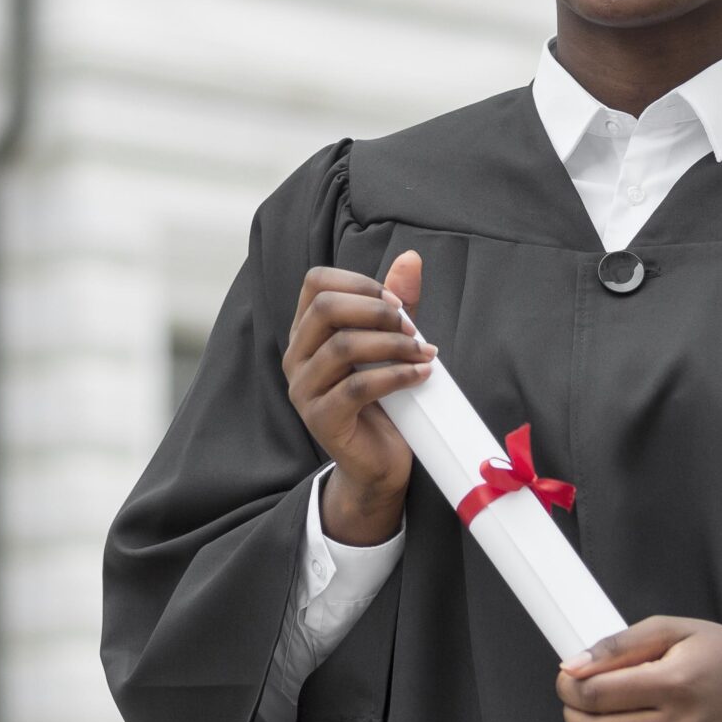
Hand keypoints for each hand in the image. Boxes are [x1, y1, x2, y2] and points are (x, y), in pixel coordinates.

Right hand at [282, 251, 429, 545]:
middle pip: (326, 309)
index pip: (316, 283)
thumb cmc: (384, 399)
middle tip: (412, 328)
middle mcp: (296, 357)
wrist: (378, 463)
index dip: (359, 283)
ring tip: (425, 353)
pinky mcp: (321, 420)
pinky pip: (357, 387)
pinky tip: (422, 374)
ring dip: (393, 344)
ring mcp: (303, 390)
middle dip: (377, 311)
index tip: (397, 303)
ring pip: (343, 347)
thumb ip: (396, 305)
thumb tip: (411, 258)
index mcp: (306, 333)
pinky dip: (396, 375)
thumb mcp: (390, 344)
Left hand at [554, 617, 721, 721]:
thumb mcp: (671, 629)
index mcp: (676, 684)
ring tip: (605, 710)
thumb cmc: (718, 653)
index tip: (566, 678)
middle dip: (573, 714)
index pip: (598, 695)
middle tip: (575, 697)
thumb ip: (618, 646)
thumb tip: (573, 667)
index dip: (569, 686)